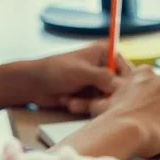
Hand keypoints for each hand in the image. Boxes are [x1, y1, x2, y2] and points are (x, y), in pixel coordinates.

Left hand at [18, 42, 133, 107]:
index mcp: (105, 54)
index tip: (118, 92)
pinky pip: (96, 106)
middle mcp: (104, 68)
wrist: (32, 84)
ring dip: (92, 102)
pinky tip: (70, 102)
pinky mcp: (89, 97)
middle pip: (119, 86)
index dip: (125, 82)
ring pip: (107, 99)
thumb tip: (122, 86)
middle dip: (106, 96)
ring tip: (73, 99)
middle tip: (96, 100)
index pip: (127, 69)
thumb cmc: (55, 70)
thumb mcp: (81, 72)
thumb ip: (103, 77)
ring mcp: (96, 83)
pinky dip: (84, 106)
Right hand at [79, 66, 159, 157]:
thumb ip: (100, 100)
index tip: (144, 109)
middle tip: (148, 124)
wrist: (128, 128)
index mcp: (145, 72)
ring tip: (155, 135)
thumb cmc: (114, 116)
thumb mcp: (102, 104)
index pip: (151, 83)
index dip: (148, 99)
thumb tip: (76, 103)